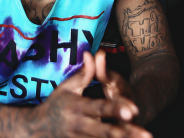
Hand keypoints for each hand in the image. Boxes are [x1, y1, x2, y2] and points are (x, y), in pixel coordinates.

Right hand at [26, 52, 151, 137]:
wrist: (38, 128)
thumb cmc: (56, 104)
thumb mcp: (67, 87)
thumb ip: (83, 74)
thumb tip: (92, 54)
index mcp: (77, 107)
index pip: (100, 107)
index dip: (116, 108)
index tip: (133, 109)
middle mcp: (80, 125)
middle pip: (107, 131)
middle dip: (126, 133)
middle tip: (146, 133)